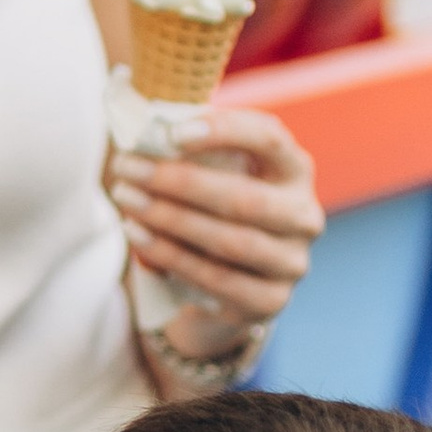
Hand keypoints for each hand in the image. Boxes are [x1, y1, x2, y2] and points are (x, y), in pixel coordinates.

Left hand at [106, 103, 322, 360]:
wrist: (226, 286)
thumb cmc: (213, 211)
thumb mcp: (212, 176)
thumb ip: (191, 154)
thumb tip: (142, 133)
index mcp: (294, 168)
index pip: (268, 138)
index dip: (223, 131)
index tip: (173, 133)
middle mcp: (303, 214)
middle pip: (244, 198)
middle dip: (180, 182)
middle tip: (128, 168)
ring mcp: (291, 261)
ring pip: (229, 241)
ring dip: (170, 219)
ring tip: (127, 200)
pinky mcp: (271, 300)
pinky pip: (216, 278)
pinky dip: (171, 255)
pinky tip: (138, 235)